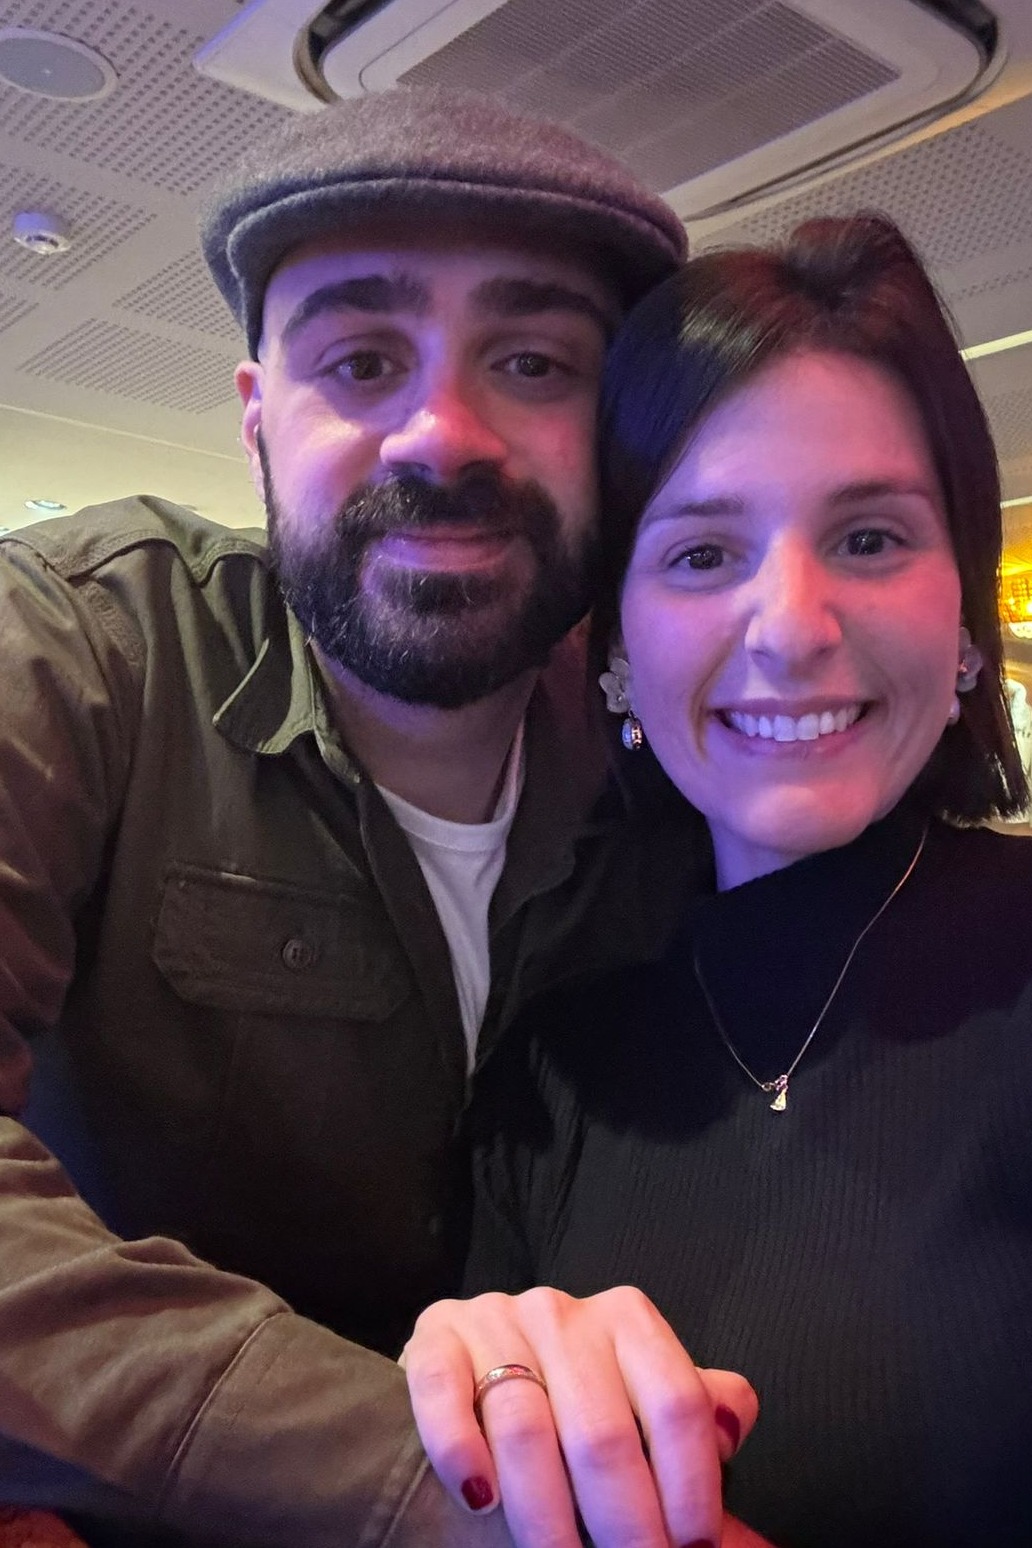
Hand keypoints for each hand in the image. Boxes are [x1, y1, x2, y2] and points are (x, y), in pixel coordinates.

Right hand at [403, 1286, 757, 1547]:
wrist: (482, 1355)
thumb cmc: (581, 1392)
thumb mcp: (643, 1392)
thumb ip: (697, 1410)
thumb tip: (734, 1426)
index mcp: (628, 1320)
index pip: (677, 1403)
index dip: (691, 1486)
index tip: (691, 1547)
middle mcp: (563, 1311)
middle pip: (602, 1432)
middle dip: (623, 1523)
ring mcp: (496, 1319)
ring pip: (525, 1427)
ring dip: (545, 1515)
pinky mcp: (436, 1337)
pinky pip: (445, 1394)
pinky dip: (461, 1452)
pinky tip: (481, 1501)